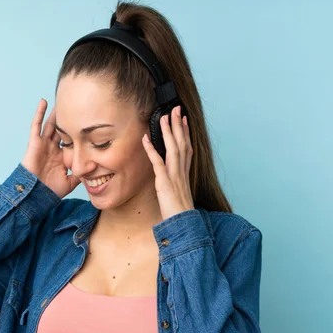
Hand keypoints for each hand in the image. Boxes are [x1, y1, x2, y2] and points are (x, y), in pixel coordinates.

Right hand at [21, 99, 80, 198]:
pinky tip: (44, 102)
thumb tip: (95, 167)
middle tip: (77, 105)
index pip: (71, 139)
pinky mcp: (34, 142)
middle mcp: (53, 148)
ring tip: (63, 99)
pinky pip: (36, 125)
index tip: (88, 121)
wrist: (36, 194)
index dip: (78, 131)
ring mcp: (43, 144)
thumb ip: (81, 174)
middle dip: (68, 119)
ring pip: (51, 124)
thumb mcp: (71, 181)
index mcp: (61, 156)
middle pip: (62, 129)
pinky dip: (39, 113)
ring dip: (56, 113)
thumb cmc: (51, 190)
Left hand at [142, 105, 194, 220]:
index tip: (184, 119)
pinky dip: (151, 149)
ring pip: (172, 148)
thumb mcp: (178, 191)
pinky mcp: (165, 182)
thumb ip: (175, 180)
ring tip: (163, 116)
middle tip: (176, 109)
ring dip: (168, 131)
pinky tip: (145, 139)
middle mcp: (181, 170)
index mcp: (185, 172)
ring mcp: (174, 175)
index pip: (187, 147)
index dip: (185, 132)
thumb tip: (169, 174)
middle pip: (182, 142)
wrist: (183, 223)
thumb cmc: (179, 210)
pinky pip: (157, 162)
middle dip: (178, 125)